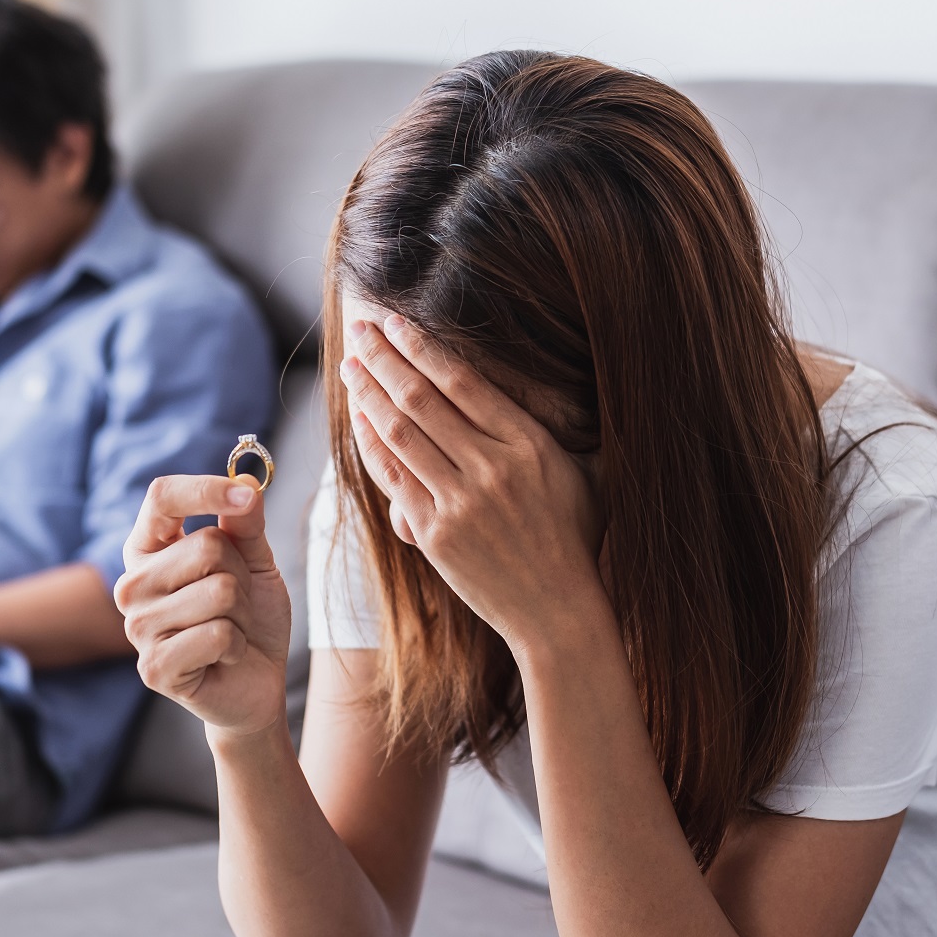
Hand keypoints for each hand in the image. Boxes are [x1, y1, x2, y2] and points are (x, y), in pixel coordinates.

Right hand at [114, 477, 291, 737]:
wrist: (256, 681)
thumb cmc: (249, 617)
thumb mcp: (255, 562)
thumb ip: (246, 523)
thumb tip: (245, 482)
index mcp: (148, 549)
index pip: (162, 498)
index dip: (205, 490)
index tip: (246, 496)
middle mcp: (132, 584)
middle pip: (205, 546)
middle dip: (241, 575)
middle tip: (236, 602)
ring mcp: (137, 627)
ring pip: (218, 592)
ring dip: (241, 613)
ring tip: (230, 630)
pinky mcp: (154, 667)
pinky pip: (218, 634)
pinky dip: (236, 645)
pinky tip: (224, 657)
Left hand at [340, 314, 603, 652]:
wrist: (558, 611)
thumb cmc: (574, 540)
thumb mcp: (584, 476)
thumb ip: (558, 434)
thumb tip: (555, 388)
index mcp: (530, 445)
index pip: (463, 382)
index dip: (423, 348)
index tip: (397, 325)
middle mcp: (493, 468)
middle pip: (422, 398)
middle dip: (385, 358)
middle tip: (360, 329)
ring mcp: (461, 502)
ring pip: (400, 432)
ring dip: (369, 393)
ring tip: (351, 366)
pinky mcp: (436, 535)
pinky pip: (393, 477)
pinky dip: (370, 444)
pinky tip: (358, 419)